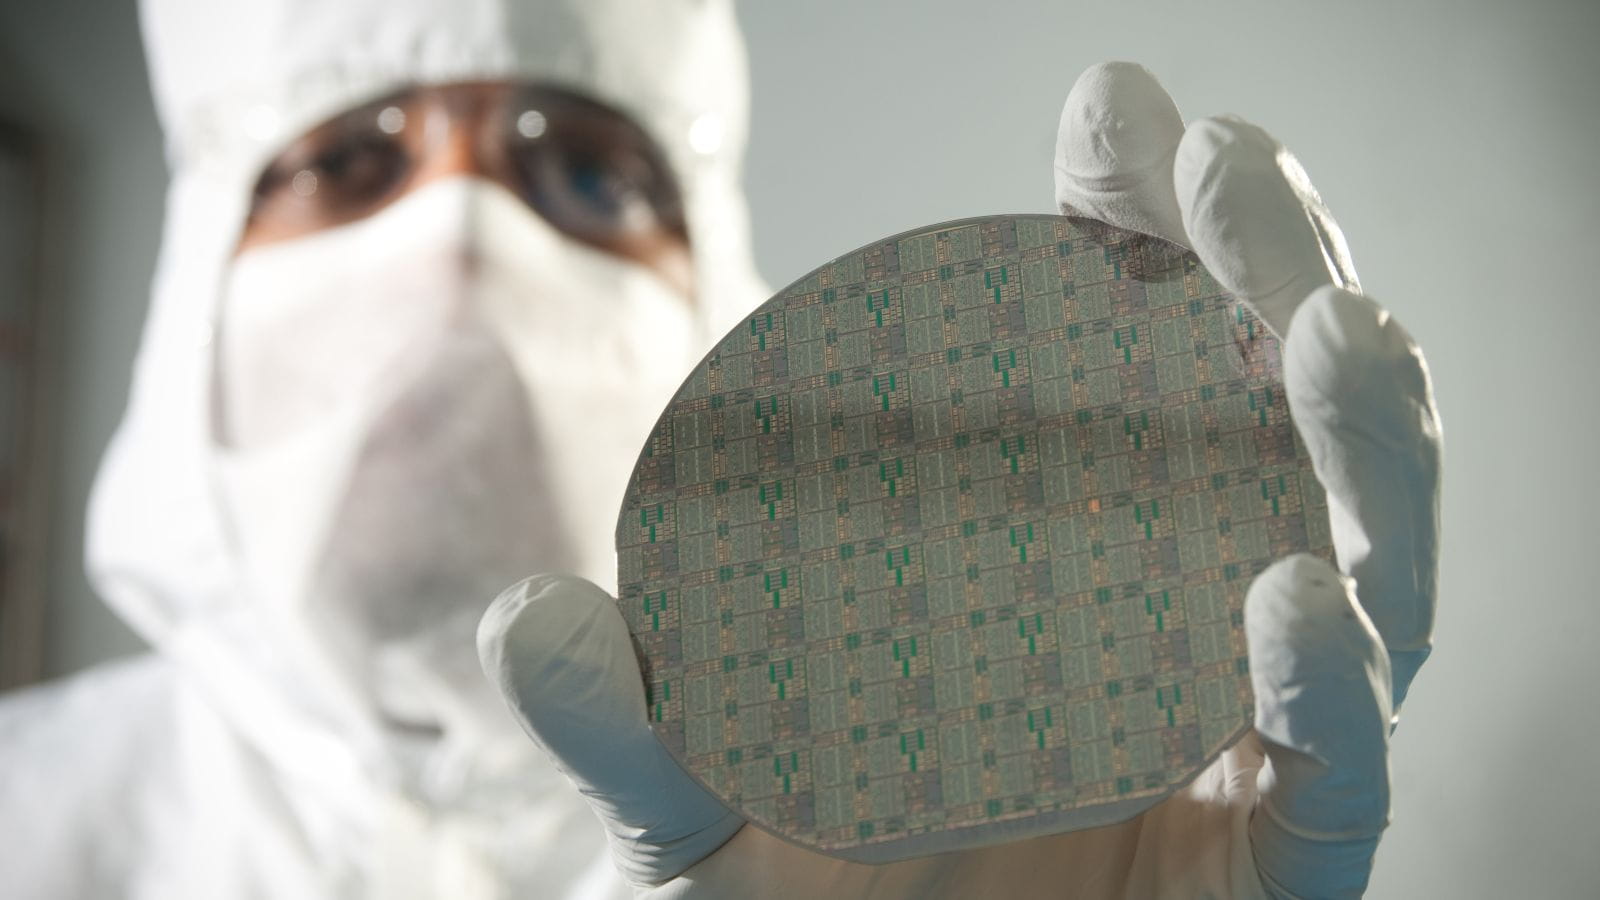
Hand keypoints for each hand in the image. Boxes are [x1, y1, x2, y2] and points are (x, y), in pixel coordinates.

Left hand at [478, 61, 1440, 898]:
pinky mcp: (1286, 869)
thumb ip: (633, 725)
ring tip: (1323, 324)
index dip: (1132, 236)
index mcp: (1071, 568)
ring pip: (1355, 566)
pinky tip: (1289, 595)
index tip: (1113, 113)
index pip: (1124, 374)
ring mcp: (1246, 740)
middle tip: (1223, 165)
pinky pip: (1344, 769)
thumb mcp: (699, 807)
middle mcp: (1179, 626)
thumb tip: (527, 626)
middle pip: (1260, 436)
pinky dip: (1332, 683)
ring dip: (1353, 438)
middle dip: (1264, 278)